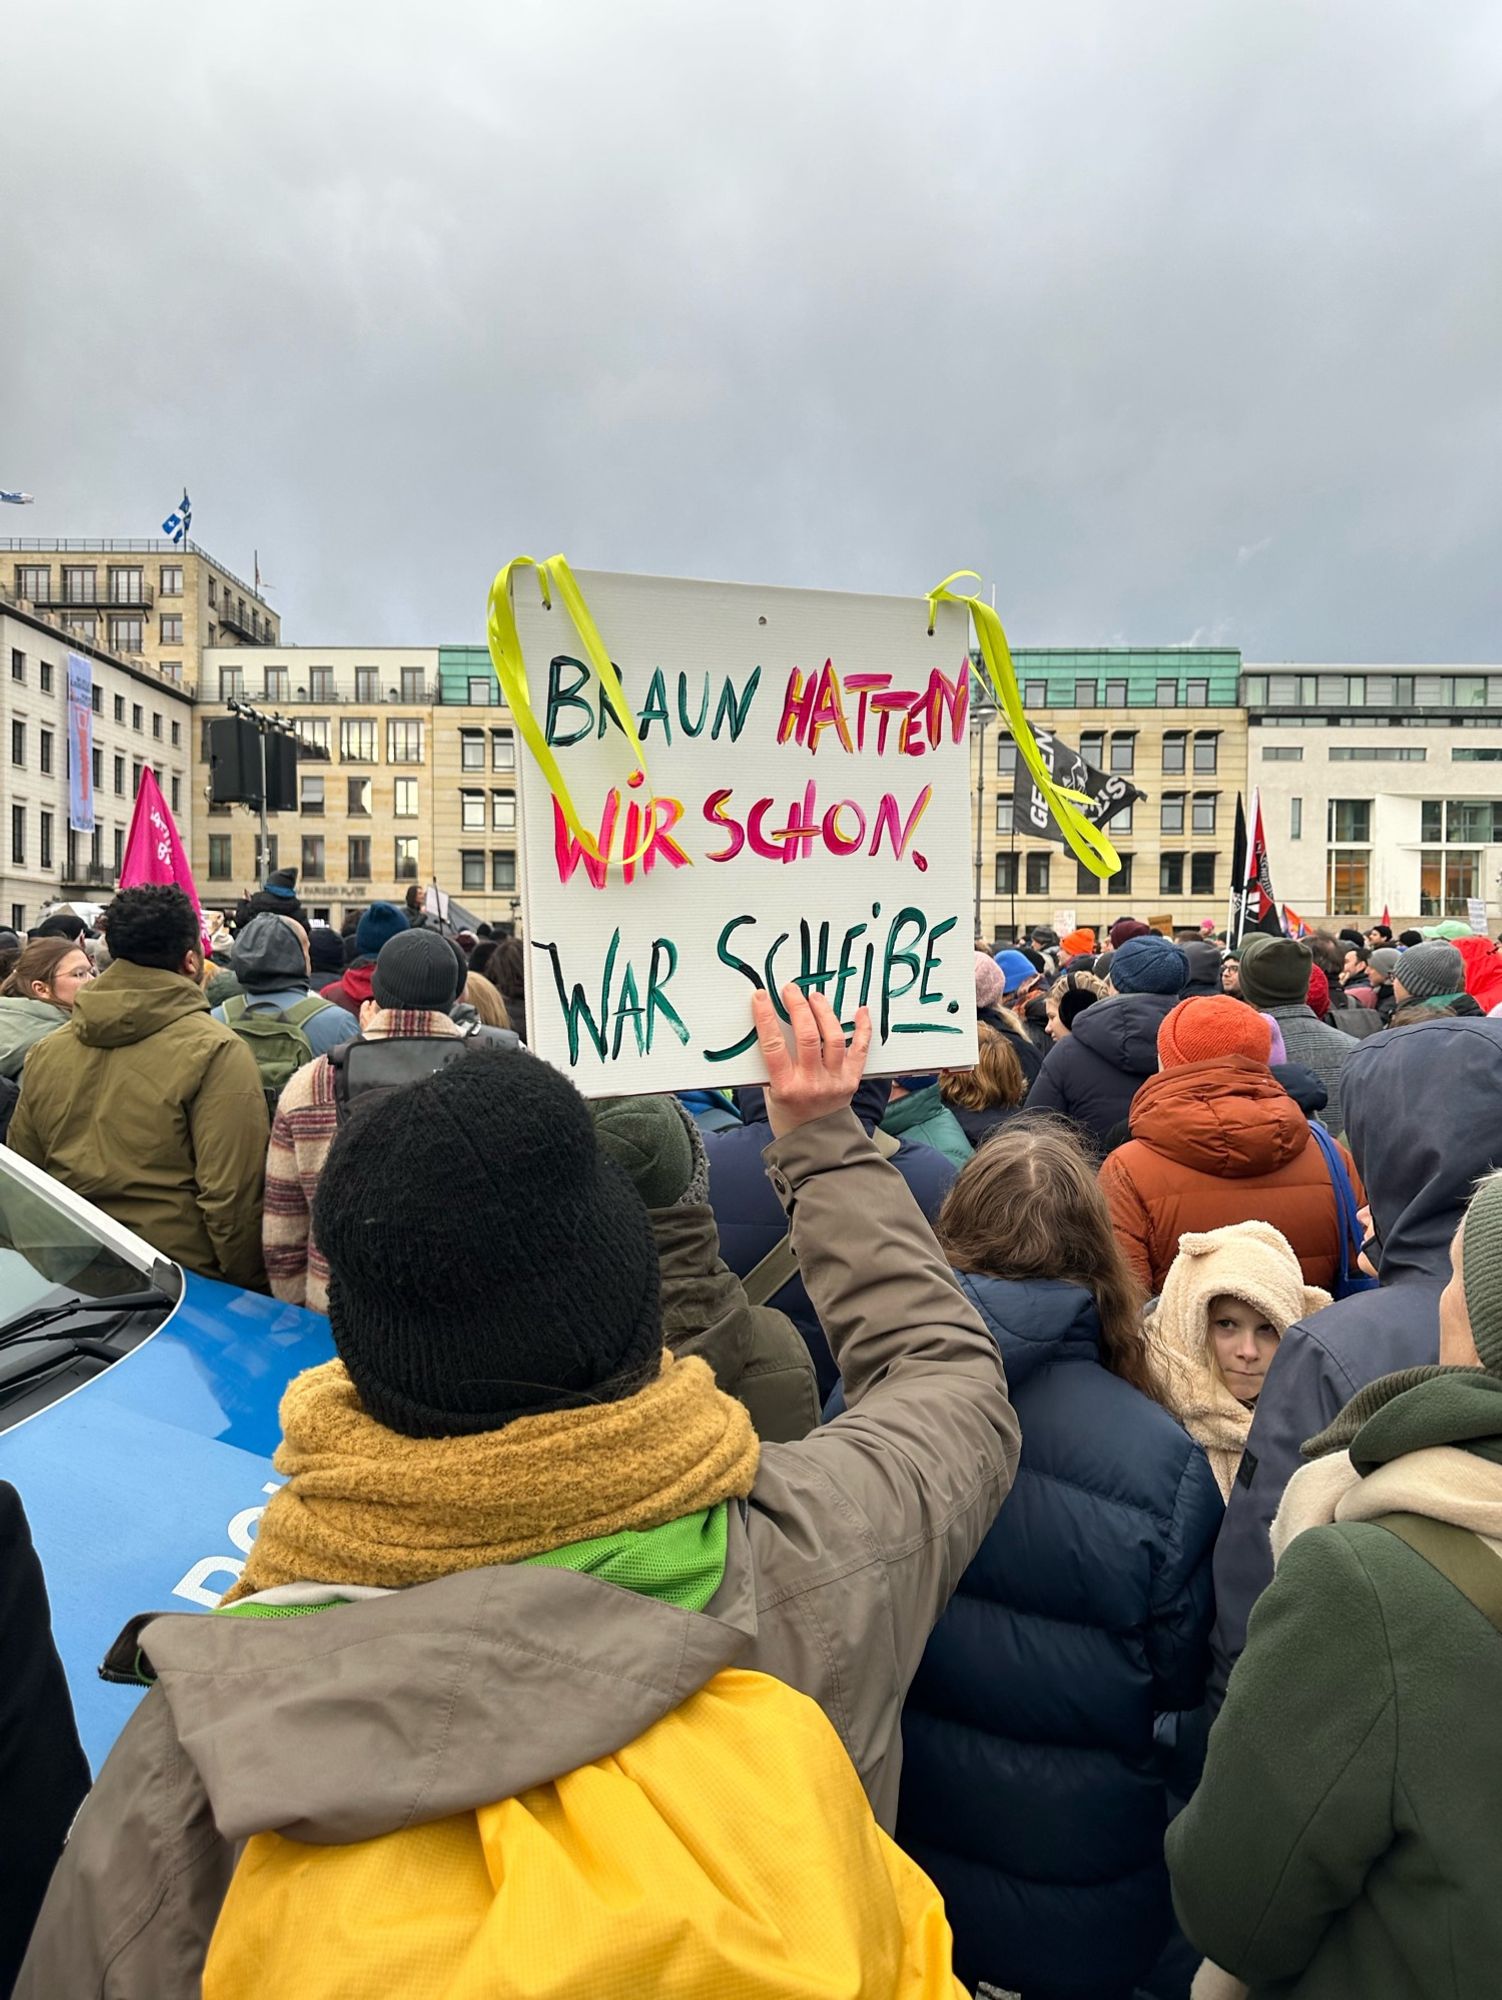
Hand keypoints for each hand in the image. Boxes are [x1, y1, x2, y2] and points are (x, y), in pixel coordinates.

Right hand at [755, 985, 871, 1136]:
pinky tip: (860, 1011)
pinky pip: (860, 1050)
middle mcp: (812, 1083)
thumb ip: (772, 1064)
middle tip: (791, 990)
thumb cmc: (788, 1115)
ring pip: (833, 1038)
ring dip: (824, 1012)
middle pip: (806, 1036)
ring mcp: (834, 1081)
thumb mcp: (770, 1092)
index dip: (766, 1017)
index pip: (773, 1046)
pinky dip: (862, 1029)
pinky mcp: (852, 1079)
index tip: (762, 997)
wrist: (816, 1142)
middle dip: (798, 1007)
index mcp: (786, 1088)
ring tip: (816, 997)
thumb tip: (770, 1026)